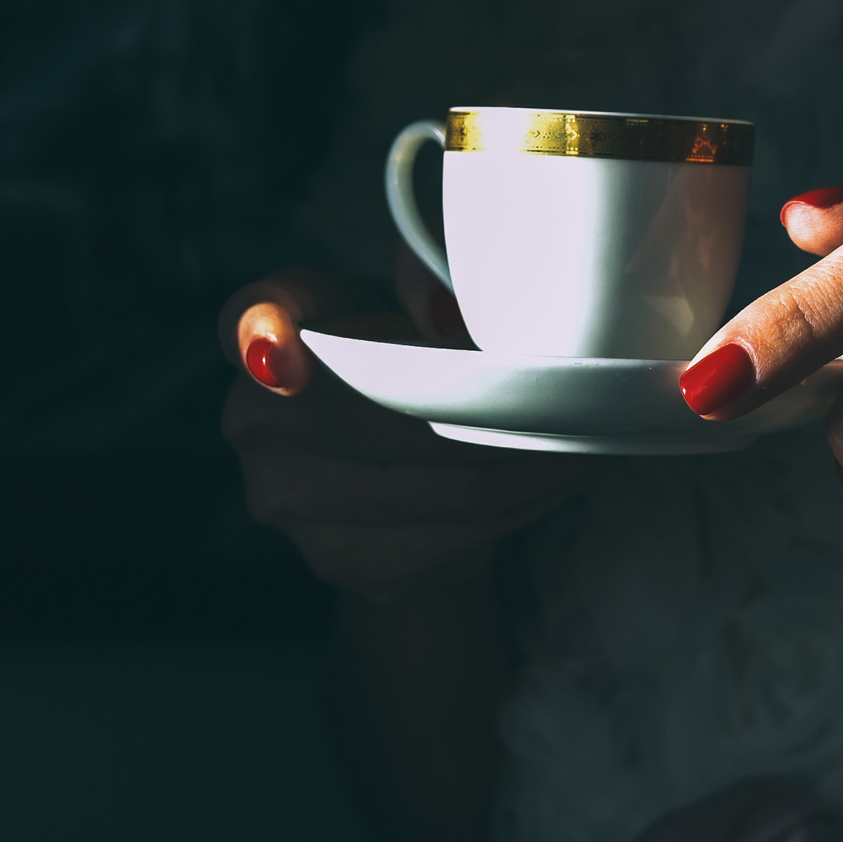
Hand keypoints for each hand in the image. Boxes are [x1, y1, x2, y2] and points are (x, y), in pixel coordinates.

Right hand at [220, 266, 587, 599]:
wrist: (388, 469)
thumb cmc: (397, 354)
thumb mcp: (407, 295)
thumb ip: (426, 279)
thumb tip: (447, 312)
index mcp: (263, 326)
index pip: (247, 321)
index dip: (263, 334)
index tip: (284, 349)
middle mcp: (255, 419)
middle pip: (397, 418)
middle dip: (504, 408)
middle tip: (586, 394)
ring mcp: (287, 501)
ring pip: (449, 487)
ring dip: (537, 464)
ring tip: (595, 435)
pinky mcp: (342, 562)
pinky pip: (459, 537)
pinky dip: (526, 506)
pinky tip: (562, 476)